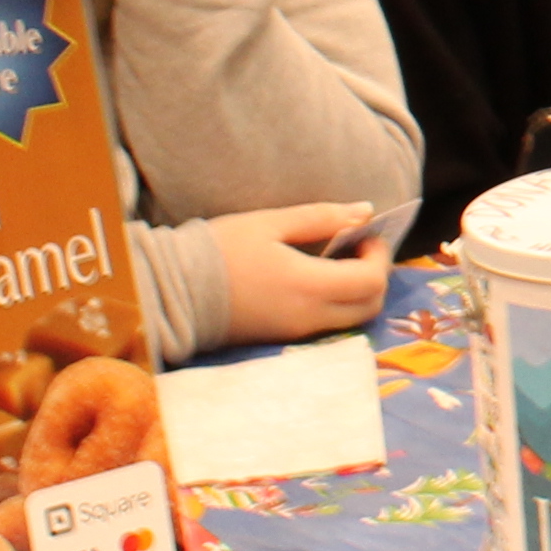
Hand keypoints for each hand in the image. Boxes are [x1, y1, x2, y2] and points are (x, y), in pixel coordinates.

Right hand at [212, 204, 386, 343]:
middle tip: (356, 248)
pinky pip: (327, 325)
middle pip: (370, 306)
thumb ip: (322, 217)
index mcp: (307, 286)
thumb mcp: (270, 223)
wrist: (172, 292)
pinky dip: (337, 304)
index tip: (364, 234)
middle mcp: (308, 316)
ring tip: (336, 261)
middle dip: (375, 275)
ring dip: (358, 292)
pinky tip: (316, 278)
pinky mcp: (281, 338)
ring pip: (352, 319)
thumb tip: (365, 211)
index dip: (378, 255)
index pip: (371, 281)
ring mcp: (295, 333)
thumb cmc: (218, 250)